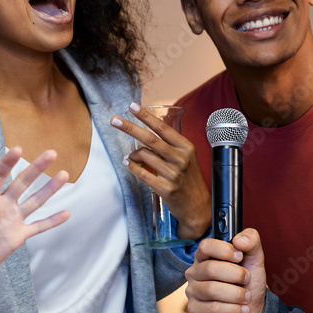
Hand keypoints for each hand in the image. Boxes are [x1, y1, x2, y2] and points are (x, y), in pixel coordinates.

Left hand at [0, 148, 68, 287]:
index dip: (8, 162)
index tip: (18, 149)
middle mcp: (2, 205)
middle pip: (22, 182)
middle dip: (37, 168)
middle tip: (51, 153)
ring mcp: (12, 219)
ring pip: (35, 201)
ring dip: (49, 188)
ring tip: (64, 175)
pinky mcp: (18, 236)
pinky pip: (38, 227)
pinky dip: (52, 221)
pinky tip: (66, 213)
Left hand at [110, 103, 209, 239]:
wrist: (198, 206)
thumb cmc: (188, 178)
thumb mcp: (185, 157)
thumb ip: (168, 145)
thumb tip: (141, 135)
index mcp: (186, 147)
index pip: (162, 128)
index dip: (146, 116)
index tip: (132, 106)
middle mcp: (180, 158)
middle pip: (150, 139)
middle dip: (130, 127)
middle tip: (114, 120)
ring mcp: (173, 174)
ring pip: (144, 156)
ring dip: (132, 154)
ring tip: (130, 156)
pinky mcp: (166, 189)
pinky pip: (142, 174)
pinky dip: (132, 167)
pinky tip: (128, 163)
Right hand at [185, 228, 266, 312]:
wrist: (252, 308)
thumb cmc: (248, 282)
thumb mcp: (255, 258)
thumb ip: (251, 241)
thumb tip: (239, 240)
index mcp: (205, 256)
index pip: (205, 246)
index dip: (225, 250)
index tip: (240, 257)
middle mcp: (194, 272)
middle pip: (210, 269)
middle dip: (236, 275)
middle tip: (247, 280)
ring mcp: (192, 292)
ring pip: (212, 290)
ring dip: (237, 294)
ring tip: (246, 297)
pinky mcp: (195, 311)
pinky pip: (213, 308)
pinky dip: (234, 309)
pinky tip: (241, 309)